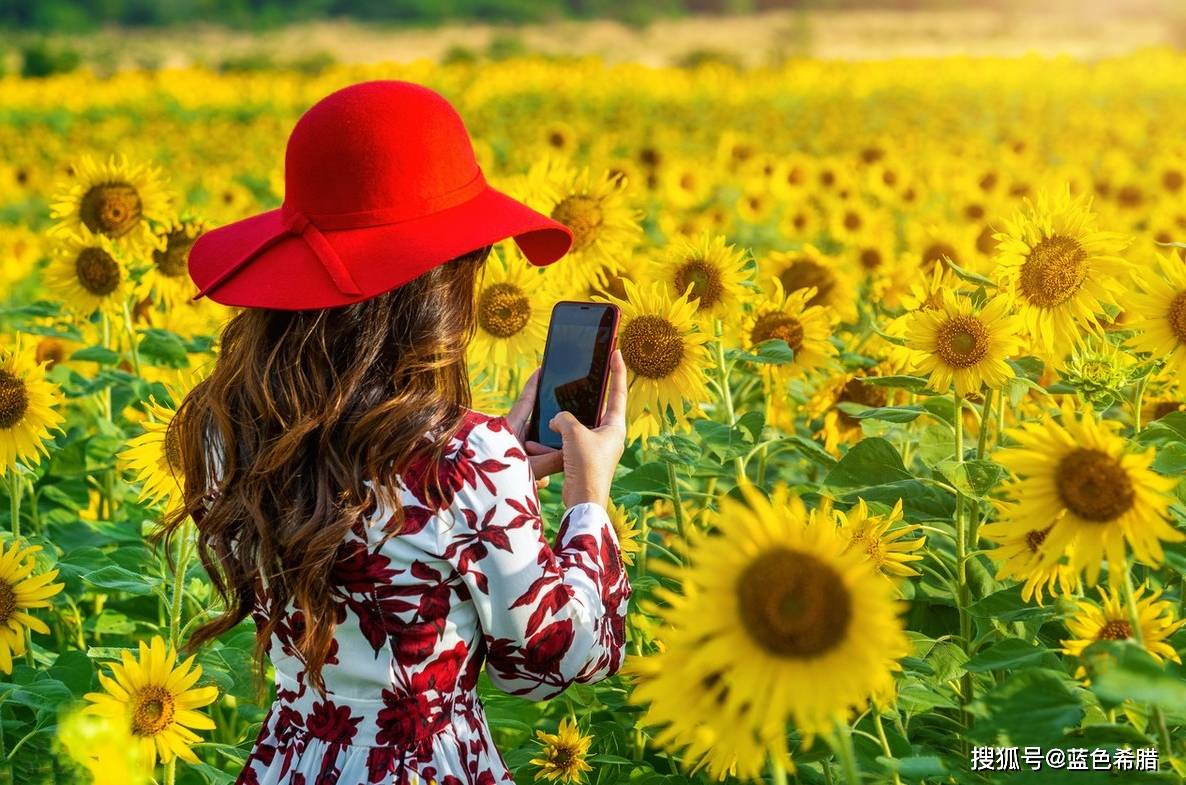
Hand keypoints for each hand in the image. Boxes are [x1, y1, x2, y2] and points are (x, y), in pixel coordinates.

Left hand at [505, 367, 561, 485]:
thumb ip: (552, 460)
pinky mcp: (515, 466)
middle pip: (540, 431)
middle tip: (558, 450)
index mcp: (510, 427)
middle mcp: (512, 437)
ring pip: (539, 452)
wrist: (480, 498)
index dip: (535, 383)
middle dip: (549, 444)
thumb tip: (571, 454)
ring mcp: (513, 451)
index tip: (542, 367)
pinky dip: (537, 478)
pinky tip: (535, 486)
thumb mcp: (528, 468)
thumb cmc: (498, 479)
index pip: (526, 400)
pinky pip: (534, 468)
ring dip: (543, 467)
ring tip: (540, 479)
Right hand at [544, 349, 627, 507]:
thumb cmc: (586, 466)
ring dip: (567, 418)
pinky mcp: (584, 458)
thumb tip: (557, 420)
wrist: (583, 501)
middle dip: (588, 394)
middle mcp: (610, 435)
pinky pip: (571, 438)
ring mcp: (598, 447)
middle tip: (585, 374)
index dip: (617, 370)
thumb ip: (564, 418)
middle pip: (599, 406)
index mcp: (616, 426)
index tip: (617, 352)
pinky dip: (560, 433)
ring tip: (555, 411)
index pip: (618, 391)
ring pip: (581, 423)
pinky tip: (546, 433)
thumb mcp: (574, 433)